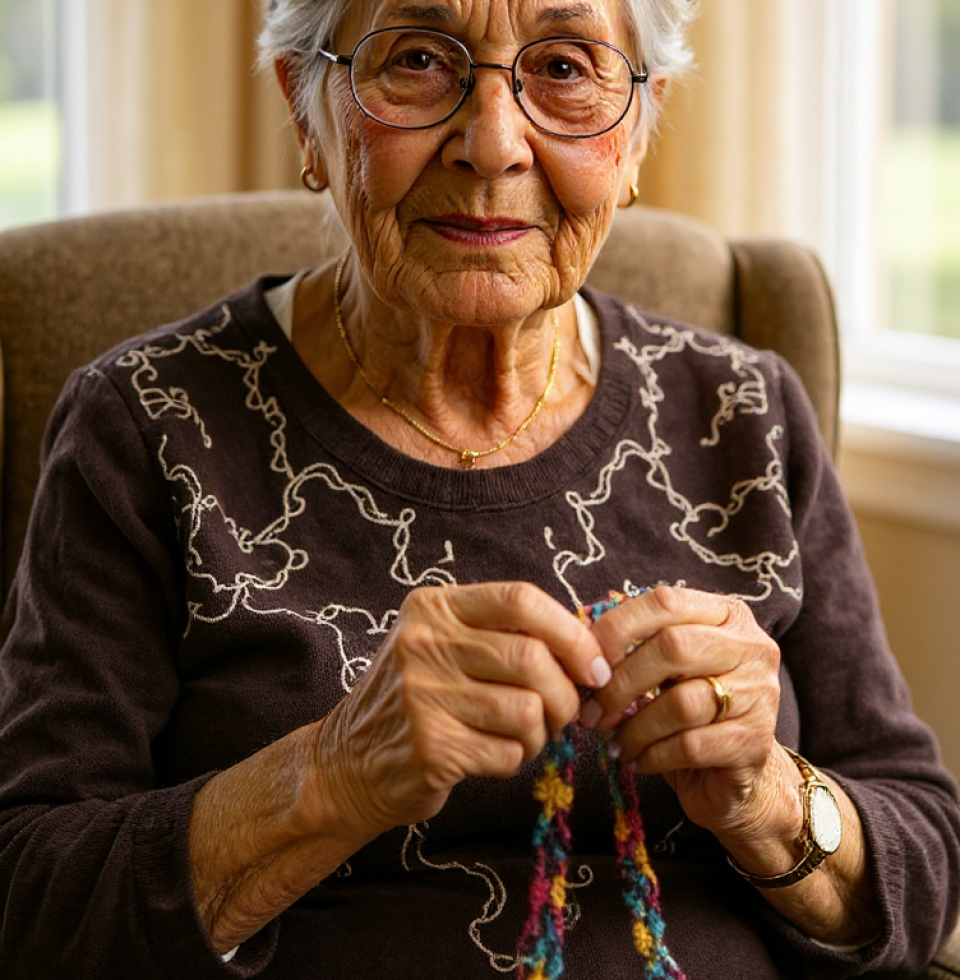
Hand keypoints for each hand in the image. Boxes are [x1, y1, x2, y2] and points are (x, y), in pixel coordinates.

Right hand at [312, 582, 608, 841]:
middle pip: (532, 658)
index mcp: (433, 607)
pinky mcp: (431, 747)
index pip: (520, 599)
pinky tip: (492, 756)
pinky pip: (510, 752)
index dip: (570, 632)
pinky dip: (516, 760)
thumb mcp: (441, 644)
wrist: (346, 763)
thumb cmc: (414, 699)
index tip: (593, 663)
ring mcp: (423, 696)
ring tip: (523, 736)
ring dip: (541, 733)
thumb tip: (590, 643)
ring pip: (528, 710)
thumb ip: (501, 634)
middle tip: (564, 713)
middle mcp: (423, 643)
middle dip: (566, 693)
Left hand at [581, 586, 784, 842]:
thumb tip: (581, 646)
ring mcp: (760, 694)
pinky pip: (690, 746)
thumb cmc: (689, 711)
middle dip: (621, 682)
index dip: (619, 627)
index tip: (587, 661)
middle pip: (674, 647)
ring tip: (615, 743)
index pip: (666, 602)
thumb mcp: (664, 668)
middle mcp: (752, 647)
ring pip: (681, 702)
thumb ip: (636, 647)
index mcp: (727, 615)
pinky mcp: (755, 743)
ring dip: (635, 727)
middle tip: (592, 712)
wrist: (738, 777)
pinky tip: (638, 760)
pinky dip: (653, 755)